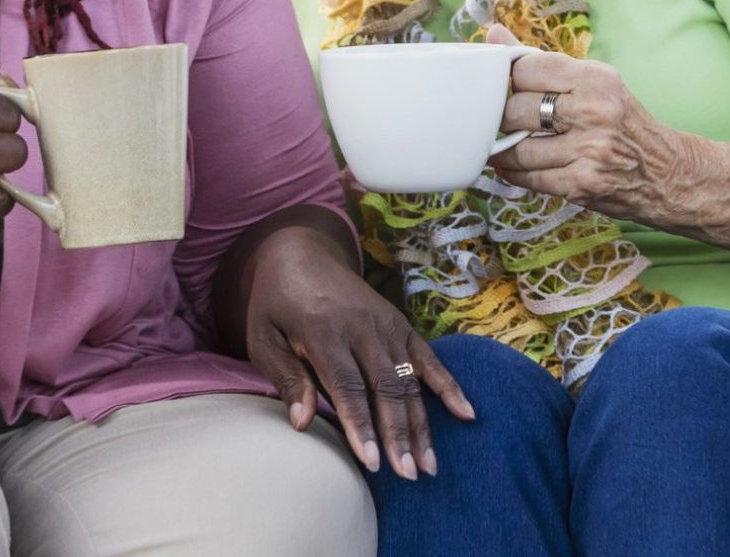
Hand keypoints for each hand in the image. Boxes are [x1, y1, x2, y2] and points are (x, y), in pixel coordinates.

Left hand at [240, 225, 474, 479]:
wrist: (301, 254)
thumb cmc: (276, 305)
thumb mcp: (263, 337)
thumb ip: (285, 378)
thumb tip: (300, 424)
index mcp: (324, 330)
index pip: (347, 385)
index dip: (361, 425)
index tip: (373, 462)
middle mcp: (362, 327)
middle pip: (386, 387)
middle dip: (398, 434)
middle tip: (407, 475)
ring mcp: (387, 324)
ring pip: (409, 381)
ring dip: (421, 424)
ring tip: (429, 465)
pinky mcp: (401, 324)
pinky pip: (429, 358)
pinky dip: (448, 386)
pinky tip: (466, 414)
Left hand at [486, 24, 680, 218]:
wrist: (668, 173)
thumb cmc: (622, 122)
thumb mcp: (594, 83)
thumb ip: (543, 61)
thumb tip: (494, 35)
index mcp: (597, 79)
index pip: (527, 68)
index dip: (510, 79)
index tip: (511, 87)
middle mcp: (594, 112)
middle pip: (516, 109)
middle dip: (506, 118)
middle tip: (510, 121)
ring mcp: (589, 150)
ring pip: (518, 148)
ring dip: (506, 150)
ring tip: (509, 146)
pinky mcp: (581, 184)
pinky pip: (528, 177)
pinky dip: (516, 173)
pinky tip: (518, 167)